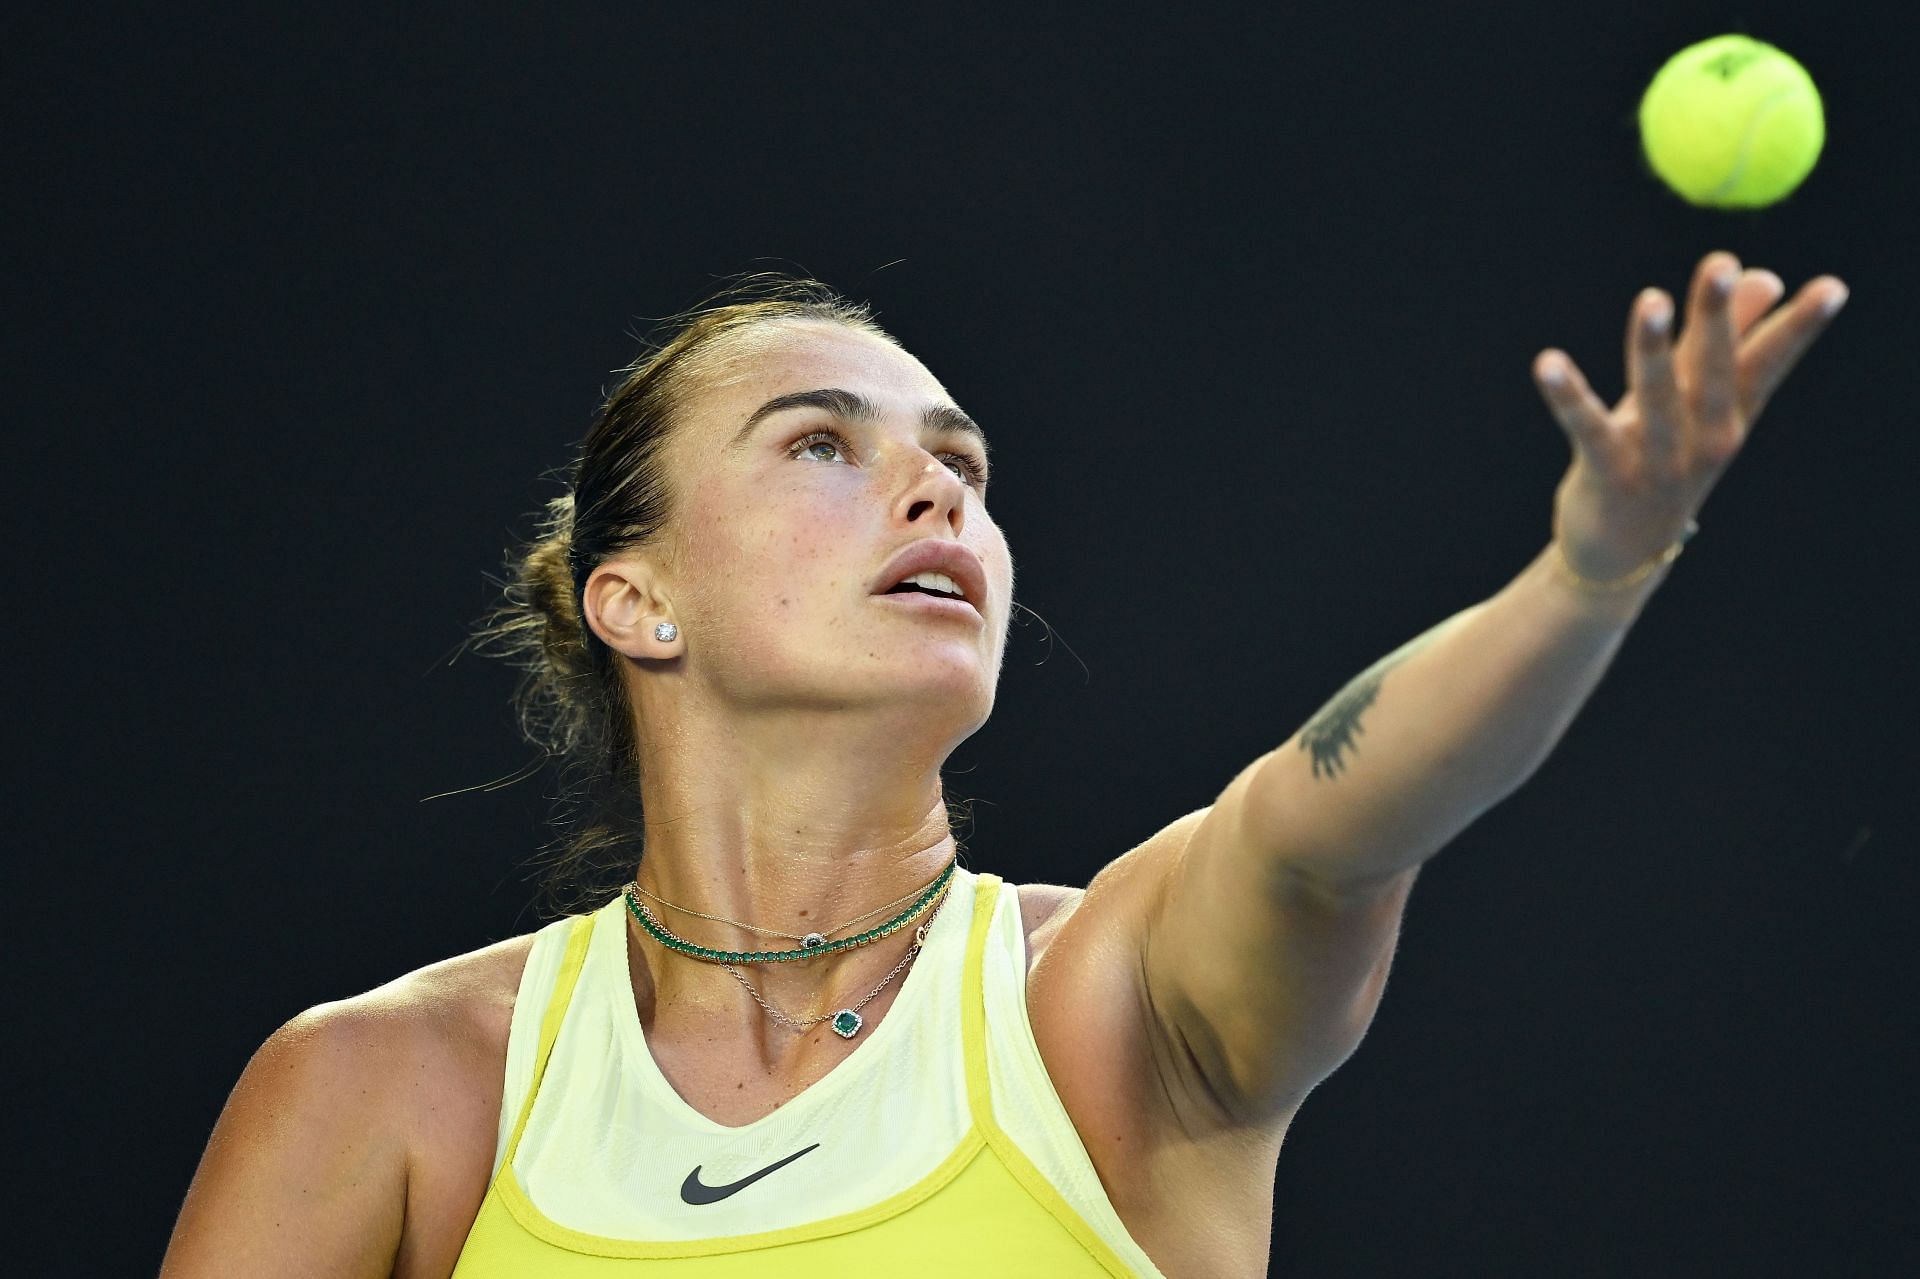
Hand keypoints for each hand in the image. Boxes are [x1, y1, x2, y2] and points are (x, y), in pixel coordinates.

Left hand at [1533, 250, 1848, 581]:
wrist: (1621, 557)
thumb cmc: (1660, 462)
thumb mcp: (1695, 404)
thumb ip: (1724, 339)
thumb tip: (1766, 276)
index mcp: (1730, 418)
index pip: (1768, 365)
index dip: (1798, 327)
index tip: (1832, 287)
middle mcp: (1703, 440)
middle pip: (1715, 372)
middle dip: (1719, 318)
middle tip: (1723, 264)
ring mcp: (1657, 462)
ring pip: (1657, 397)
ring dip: (1651, 347)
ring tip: (1651, 299)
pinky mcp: (1607, 475)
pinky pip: (1587, 429)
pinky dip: (1568, 396)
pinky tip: (1548, 363)